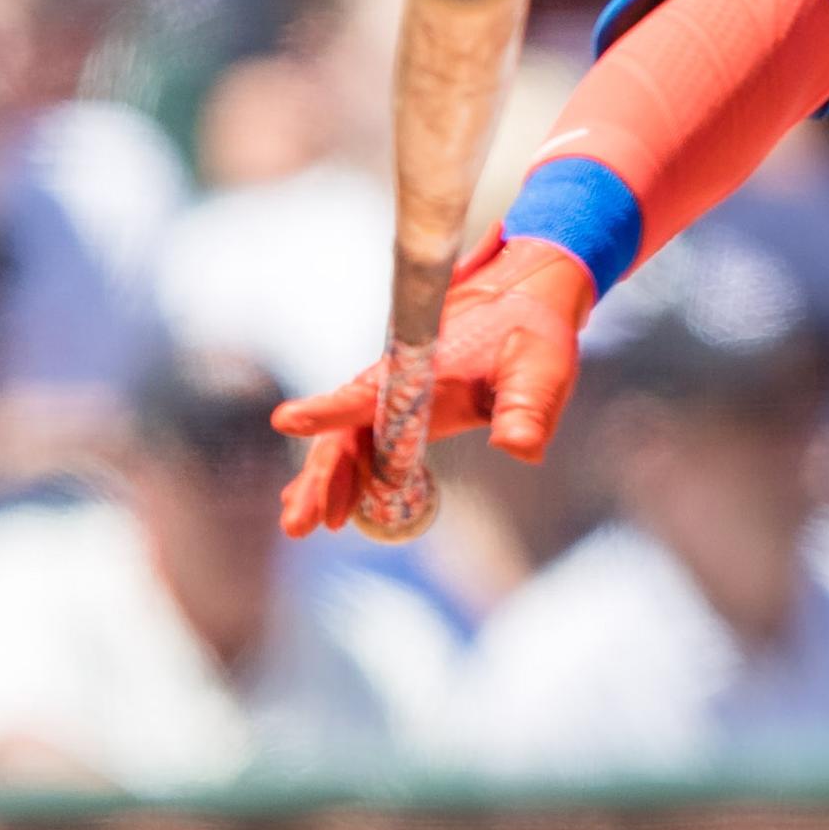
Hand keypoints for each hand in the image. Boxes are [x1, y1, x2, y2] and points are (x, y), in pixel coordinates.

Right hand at [273, 232, 592, 535]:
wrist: (524, 304)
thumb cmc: (532, 337)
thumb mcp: (540, 371)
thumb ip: (528, 409)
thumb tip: (521, 448)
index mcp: (421, 371)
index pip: (369, 394)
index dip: (330, 410)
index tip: (288, 421)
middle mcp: (397, 386)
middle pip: (347, 434)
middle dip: (322, 478)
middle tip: (299, 523)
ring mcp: (394, 401)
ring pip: (349, 445)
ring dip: (327, 484)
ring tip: (302, 525)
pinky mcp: (402, 413)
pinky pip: (365, 447)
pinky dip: (346, 476)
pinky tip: (331, 509)